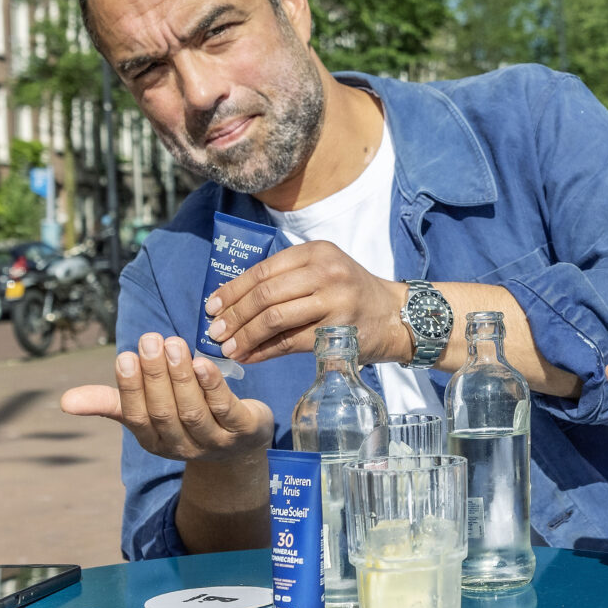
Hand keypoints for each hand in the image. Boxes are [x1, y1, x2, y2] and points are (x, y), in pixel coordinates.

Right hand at [61, 333, 274, 464]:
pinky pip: (226, 408)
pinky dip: (213, 385)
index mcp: (154, 440)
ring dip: (181, 377)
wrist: (240, 443)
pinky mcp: (245, 432)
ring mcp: (215, 442)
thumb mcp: (148, 411)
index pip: (137, 416)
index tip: (125, 356)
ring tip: (174, 343)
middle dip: (155, 376)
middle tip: (150, 340)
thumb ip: (111, 402)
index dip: (131, 388)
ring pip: (193, 411)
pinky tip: (202, 362)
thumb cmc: (185, 416)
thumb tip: (64, 401)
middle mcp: (182, 446)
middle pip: (164, 412)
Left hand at [204, 240, 406, 366]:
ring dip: (245, 335)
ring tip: (228, 347)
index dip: (232, 290)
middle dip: (234, 315)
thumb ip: (285, 280)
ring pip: (275, 318)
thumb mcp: (323, 272)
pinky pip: (290, 341)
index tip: (212, 306)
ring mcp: (334, 301)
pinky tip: (249, 356)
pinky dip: (264, 351)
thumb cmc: (351, 295)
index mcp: (316, 251)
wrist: (396, 317)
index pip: (263, 270)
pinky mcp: (338, 331)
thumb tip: (230, 303)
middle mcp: (326, 271)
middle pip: (265, 294)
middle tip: (214, 332)